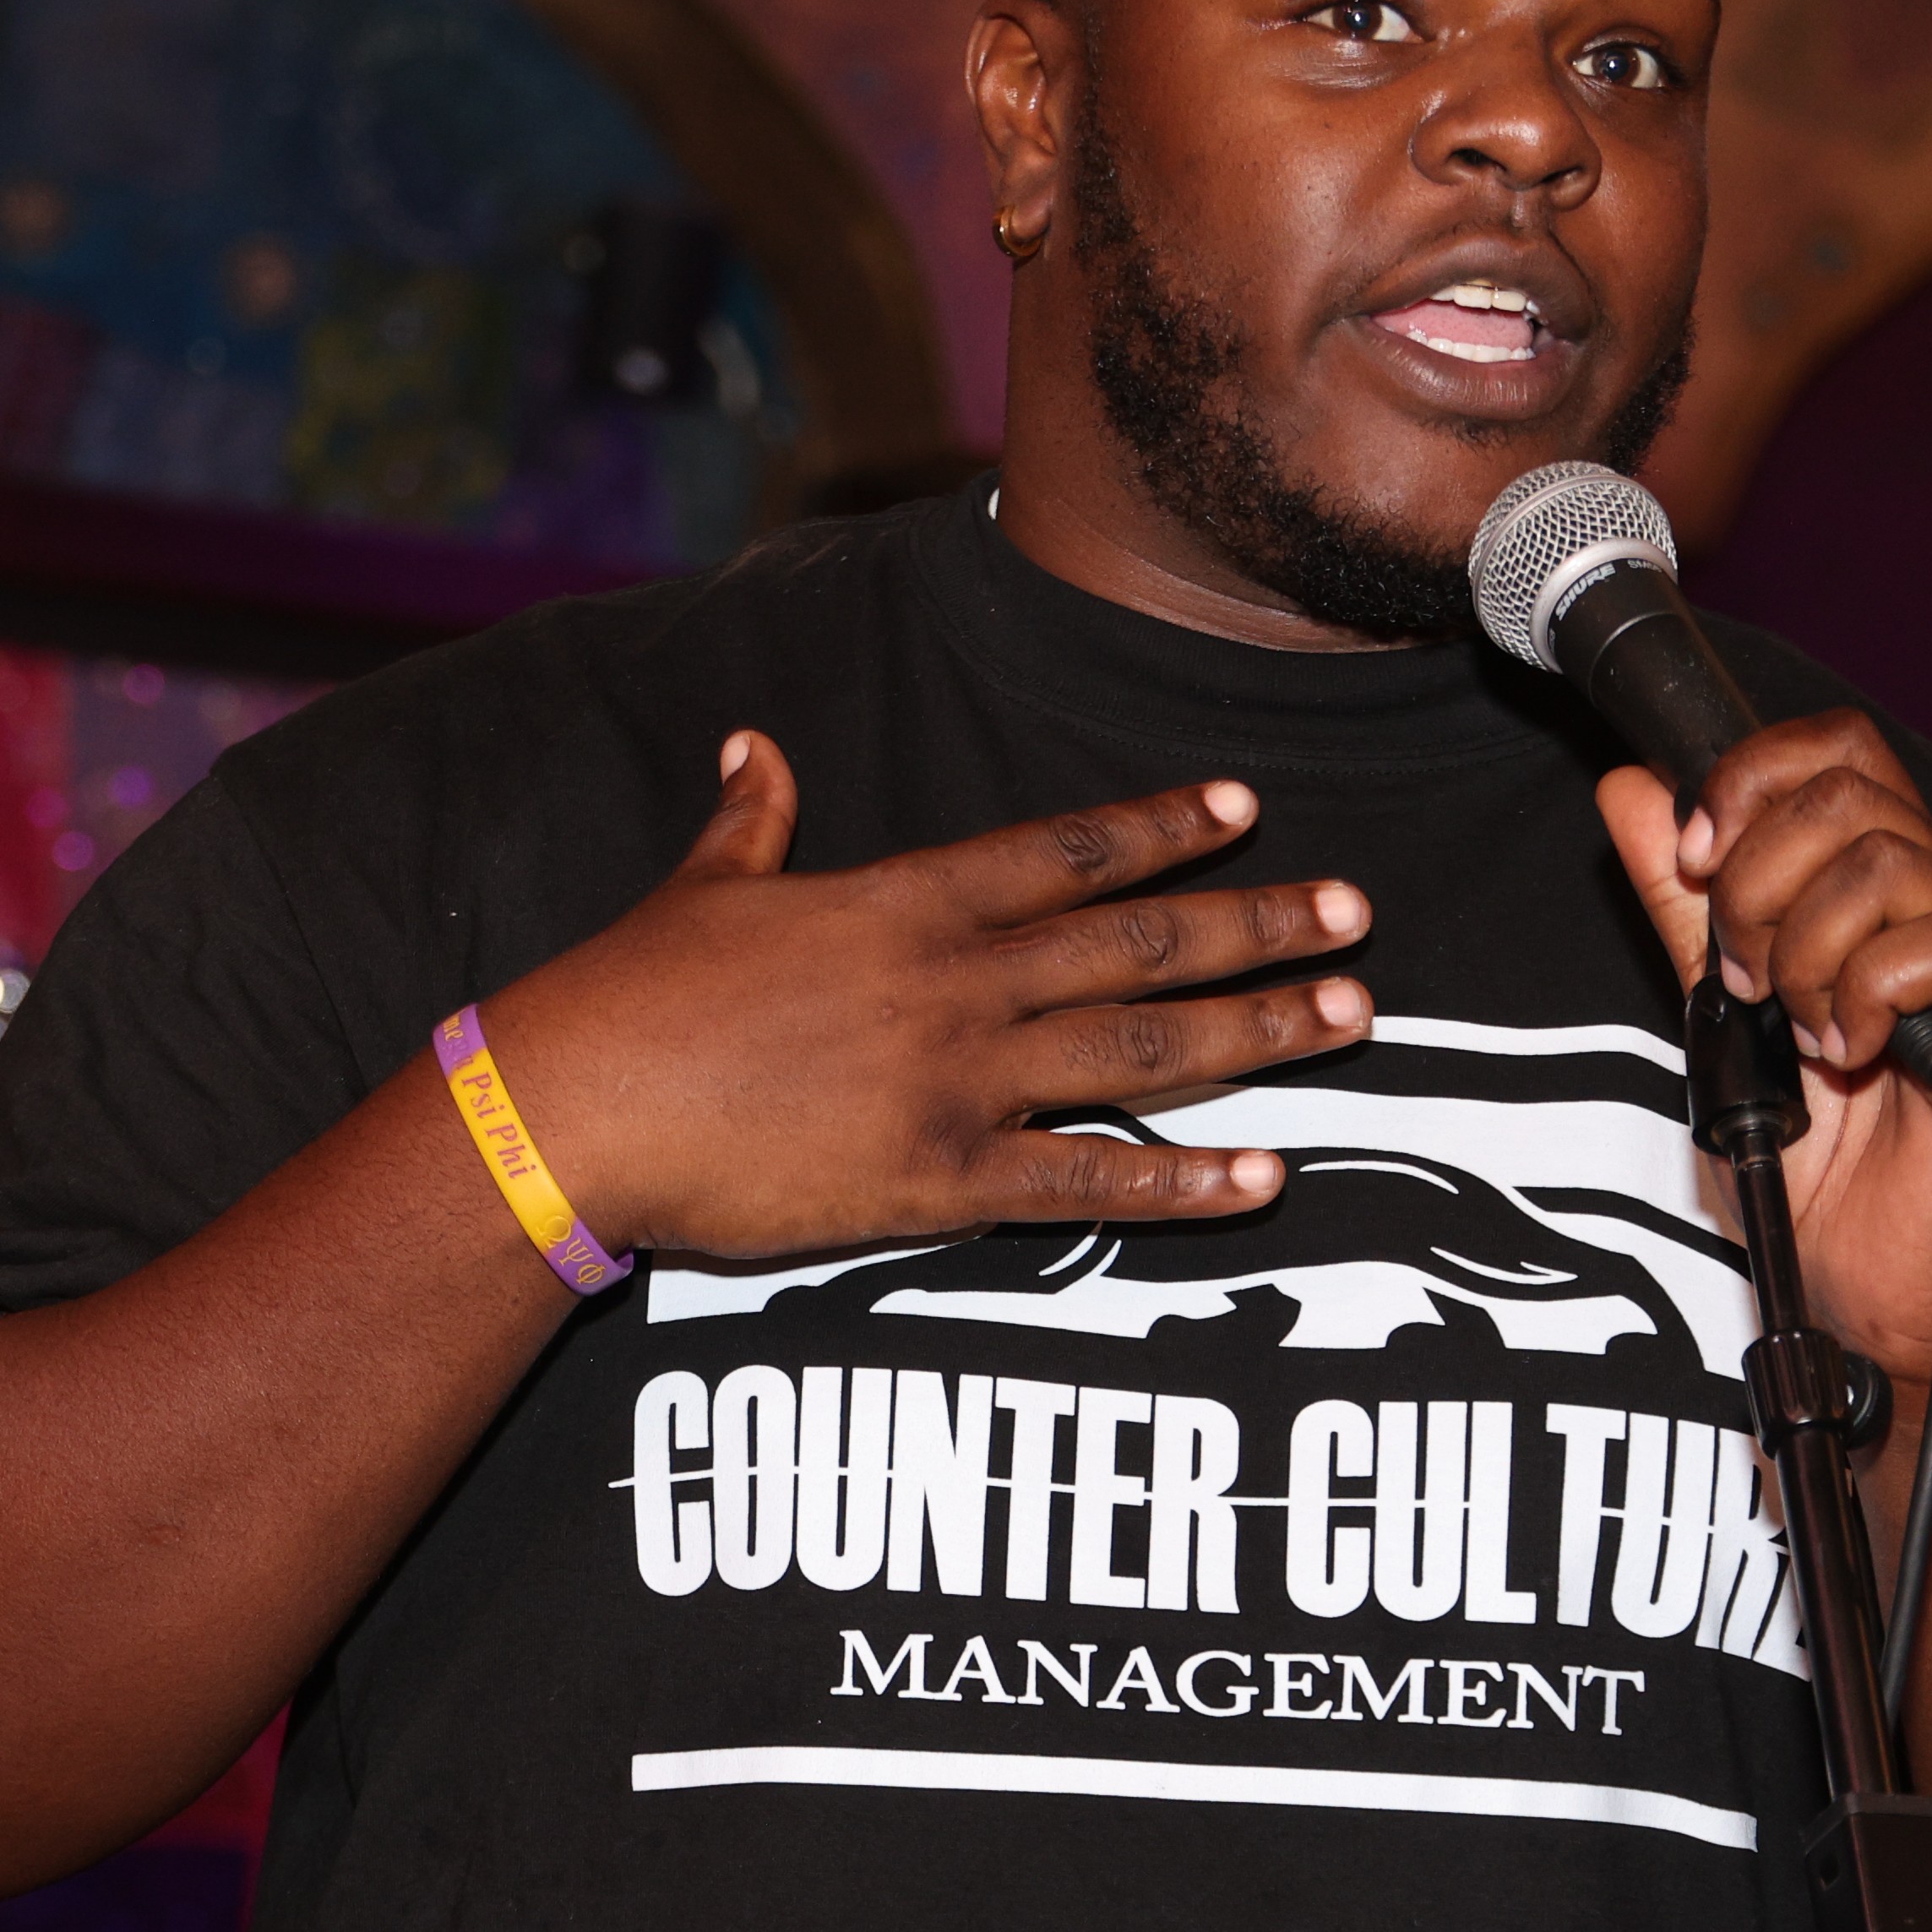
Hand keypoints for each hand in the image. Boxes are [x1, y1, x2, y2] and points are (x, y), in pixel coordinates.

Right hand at [481, 736, 1375, 1263]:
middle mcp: (954, 982)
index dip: (1161, 828)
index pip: (1063, 852)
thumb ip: (749, 823)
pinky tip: (1266, 1177)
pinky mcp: (941, 1180)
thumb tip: (752, 749)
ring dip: (1258, 1028)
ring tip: (1351, 1009)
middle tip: (1356, 911)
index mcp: (902, 903)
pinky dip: (1186, 1182)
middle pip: (1138, 940)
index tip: (1244, 805)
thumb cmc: (627, 1000)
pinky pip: (1090, 1181)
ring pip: (1141, 1046)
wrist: (575, 1109)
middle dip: (1258, 922)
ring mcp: (957, 1081)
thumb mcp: (698, 890)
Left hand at [1594, 719, 1931, 1380]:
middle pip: (1849, 792)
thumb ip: (1682, 908)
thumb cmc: (1825, 1178)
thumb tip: (1636, 793)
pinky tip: (1850, 1057)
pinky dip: (1866, 996)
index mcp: (1884, 888)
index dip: (1749, 781)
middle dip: (1755, 879)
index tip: (1691, 862)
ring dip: (1806, 948)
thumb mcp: (1719, 1022)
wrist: (1885, 1298)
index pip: (1834, 750)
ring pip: (1890, 862)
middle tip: (1742, 977)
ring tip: (1800, 1030)